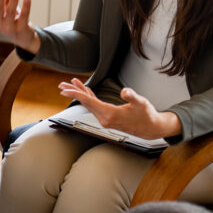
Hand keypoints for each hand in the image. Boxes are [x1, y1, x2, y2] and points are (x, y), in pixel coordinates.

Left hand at [58, 78, 180, 139]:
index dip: (77, 94)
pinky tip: (86, 91)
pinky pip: (95, 106)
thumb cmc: (147, 115)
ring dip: (80, 94)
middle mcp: (104, 118)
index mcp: (110, 114)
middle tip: (61, 85)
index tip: (65, 88)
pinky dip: (89, 97)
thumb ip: (132, 96)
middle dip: (73, 93)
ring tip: (70, 84)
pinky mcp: (108, 118)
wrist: (151, 128)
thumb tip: (125, 91)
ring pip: (89, 104)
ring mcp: (105, 119)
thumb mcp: (141, 103)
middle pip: (86, 103)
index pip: (89, 102)